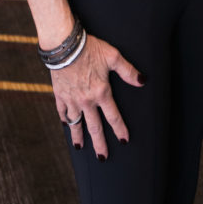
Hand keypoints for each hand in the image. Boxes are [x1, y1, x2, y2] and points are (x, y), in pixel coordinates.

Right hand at [51, 33, 144, 158]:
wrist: (64, 46)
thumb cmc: (90, 49)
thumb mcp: (112, 56)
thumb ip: (128, 70)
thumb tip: (143, 80)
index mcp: (101, 92)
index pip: (113, 116)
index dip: (119, 129)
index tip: (124, 141)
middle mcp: (86, 100)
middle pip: (94, 127)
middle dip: (99, 143)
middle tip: (103, 158)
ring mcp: (71, 99)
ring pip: (76, 123)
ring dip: (79, 136)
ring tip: (80, 147)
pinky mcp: (60, 95)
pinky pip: (63, 112)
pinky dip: (65, 120)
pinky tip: (67, 124)